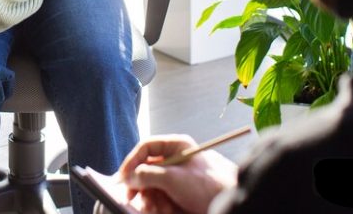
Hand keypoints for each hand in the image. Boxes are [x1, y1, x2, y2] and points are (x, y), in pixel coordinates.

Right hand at [119, 135, 237, 213]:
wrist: (230, 205)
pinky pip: (161, 198)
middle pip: (146, 169)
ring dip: (150, 199)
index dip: (132, 161)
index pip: (146, 147)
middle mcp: (175, 160)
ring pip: (152, 187)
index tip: (123, 177)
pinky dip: (159, 206)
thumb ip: (147, 175)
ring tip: (155, 209)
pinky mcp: (181, 194)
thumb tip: (128, 177)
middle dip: (140, 185)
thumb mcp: (173, 178)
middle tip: (131, 198)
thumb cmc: (208, 186)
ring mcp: (178, 178)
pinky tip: (165, 211)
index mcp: (176, 146)